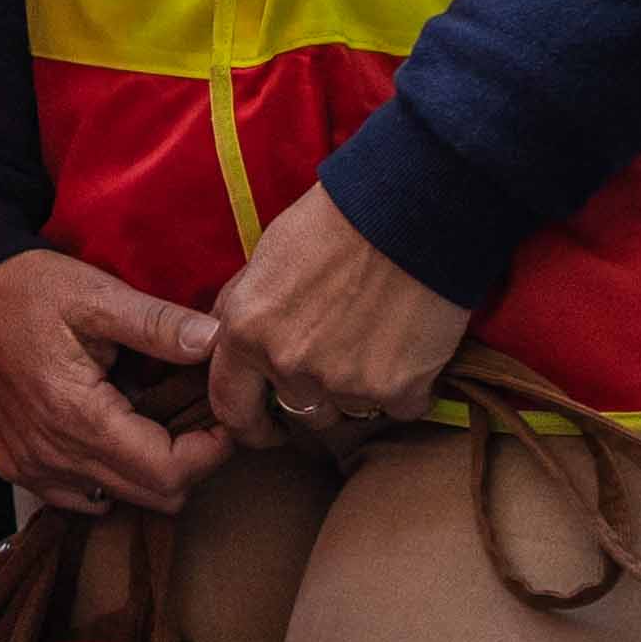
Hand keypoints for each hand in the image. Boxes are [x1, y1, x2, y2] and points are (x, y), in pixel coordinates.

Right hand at [0, 251, 235, 517]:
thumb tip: (216, 343)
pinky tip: (115, 433)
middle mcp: (53, 456)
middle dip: (191, 462)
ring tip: (157, 421)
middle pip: (153, 496)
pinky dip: (112, 476)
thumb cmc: (30, 291)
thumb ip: (159, 324)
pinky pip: (85, 496)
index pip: (168, 472)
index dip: (211, 453)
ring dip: (152, 471)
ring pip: (123, 500)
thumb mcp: (98, 295)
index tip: (224, 420)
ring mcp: (33, 468)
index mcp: (77, 416)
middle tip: (199, 417)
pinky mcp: (19, 469)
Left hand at [203, 186, 469, 450]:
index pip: (230, 406)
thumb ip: (242, 308)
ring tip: (378, 340)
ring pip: (349, 410)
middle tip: (341, 361)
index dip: (248, 425)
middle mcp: (288, 366)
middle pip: (299, 411)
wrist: (410, 211)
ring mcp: (343, 383)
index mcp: (246, 333)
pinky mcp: (397, 389)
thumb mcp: (264, 258)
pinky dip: (408, 386)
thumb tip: (227, 337)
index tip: (265, 430)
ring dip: (360, 389)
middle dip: (316, 396)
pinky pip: (400, 406)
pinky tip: (413, 346)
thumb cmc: (334, 223)